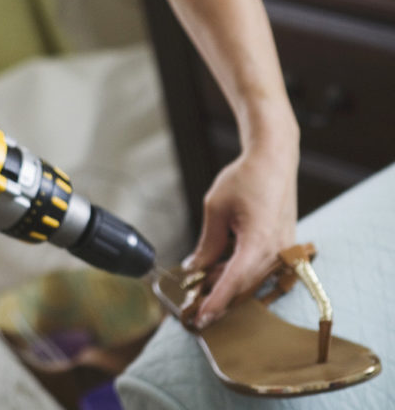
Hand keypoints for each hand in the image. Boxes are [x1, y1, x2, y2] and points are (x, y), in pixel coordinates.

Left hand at [183, 141, 298, 328]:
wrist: (274, 160)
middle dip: (218, 295)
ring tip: (203, 279)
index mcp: (259, 242)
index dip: (216, 301)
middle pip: (244, 285)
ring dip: (228, 282)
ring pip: (252, 278)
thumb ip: (208, 244)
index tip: (201, 317)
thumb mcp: (216, 208)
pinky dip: (240, 270)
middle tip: (194, 302)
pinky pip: (261, 267)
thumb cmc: (245, 179)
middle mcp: (277, 251)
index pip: (234, 281)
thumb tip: (194, 268)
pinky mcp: (284, 247)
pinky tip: (220, 265)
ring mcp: (284, 251)